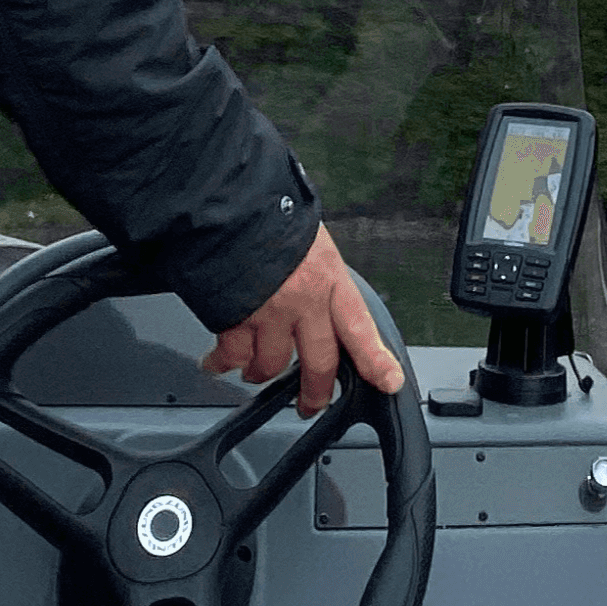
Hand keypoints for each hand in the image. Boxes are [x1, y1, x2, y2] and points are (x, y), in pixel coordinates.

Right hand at [203, 224, 402, 414]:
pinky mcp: (235, 317)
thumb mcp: (312, 243)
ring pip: (271, 366)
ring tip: (253, 371)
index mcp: (329, 277)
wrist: (228, 201)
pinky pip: (231, 356)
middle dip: (315, 394)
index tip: (390, 381)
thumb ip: (319, 276)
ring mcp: (270, 312)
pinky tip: (216, 363)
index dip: (377, 360)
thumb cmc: (270, 214)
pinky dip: (221, 364)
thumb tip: (320, 300)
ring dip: (260, 373)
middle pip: (318, 363)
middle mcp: (304, 299)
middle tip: (310, 405)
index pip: (360, 327)